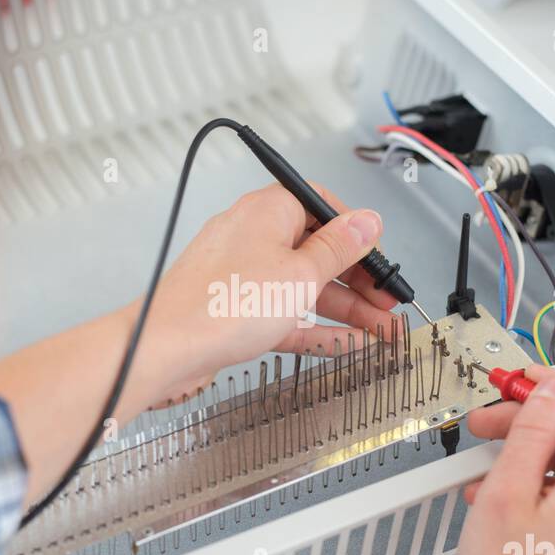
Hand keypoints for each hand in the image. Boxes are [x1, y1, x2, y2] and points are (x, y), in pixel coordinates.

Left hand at [136, 183, 402, 403]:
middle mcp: (252, 236)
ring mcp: (242, 275)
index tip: (379, 257)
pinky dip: (316, 326)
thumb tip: (366, 221)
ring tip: (381, 329)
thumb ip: (339, 249)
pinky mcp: (236, 310)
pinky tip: (347, 343)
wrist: (167, 348)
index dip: (356, 232)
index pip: (322, 206)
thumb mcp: (302, 273)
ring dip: (345, 308)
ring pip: (305, 287)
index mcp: (267, 211)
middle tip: (387, 301)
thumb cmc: (222, 304)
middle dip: (358, 279)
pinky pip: (286, 313)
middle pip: (317, 251)